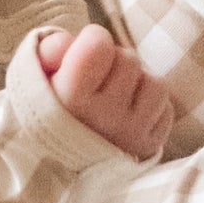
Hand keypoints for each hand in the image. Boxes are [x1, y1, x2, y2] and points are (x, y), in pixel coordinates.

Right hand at [38, 24, 174, 161]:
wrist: (57, 162)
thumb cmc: (50, 106)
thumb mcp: (38, 74)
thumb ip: (51, 49)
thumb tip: (68, 41)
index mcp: (71, 97)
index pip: (99, 44)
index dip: (93, 40)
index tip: (84, 53)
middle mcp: (104, 118)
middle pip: (129, 59)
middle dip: (114, 61)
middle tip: (98, 77)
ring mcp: (130, 135)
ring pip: (154, 83)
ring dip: (137, 83)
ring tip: (116, 94)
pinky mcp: (149, 148)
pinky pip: (165, 109)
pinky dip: (150, 105)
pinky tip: (129, 112)